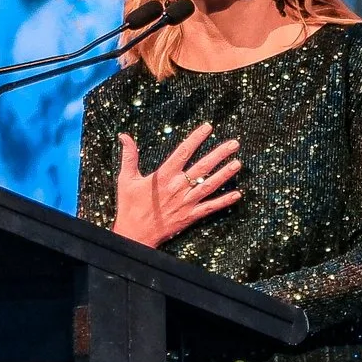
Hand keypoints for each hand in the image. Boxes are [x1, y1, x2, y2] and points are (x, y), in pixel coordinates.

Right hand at [112, 123, 242, 246]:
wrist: (134, 234)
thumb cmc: (130, 206)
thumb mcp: (126, 179)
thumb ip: (129, 156)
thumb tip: (124, 136)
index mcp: (163, 176)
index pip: (183, 152)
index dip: (196, 138)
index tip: (208, 128)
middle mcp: (177, 187)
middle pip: (202, 167)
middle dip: (219, 154)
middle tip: (234, 143)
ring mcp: (186, 202)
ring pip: (209, 185)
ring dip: (225, 174)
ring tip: (237, 163)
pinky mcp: (190, 216)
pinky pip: (210, 207)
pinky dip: (223, 201)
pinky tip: (237, 194)